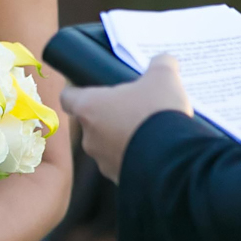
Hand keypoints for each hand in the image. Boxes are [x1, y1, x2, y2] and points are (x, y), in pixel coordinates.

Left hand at [59, 54, 193, 181]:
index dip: (77, 92)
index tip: (88, 88)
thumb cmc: (157, 112)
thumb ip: (160, 64)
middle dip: (110, 116)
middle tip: (133, 109)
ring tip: (150, 131)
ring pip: (107, 145)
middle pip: (91, 122)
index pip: (68, 98)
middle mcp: (89, 136)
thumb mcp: (163, 77)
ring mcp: (102, 161)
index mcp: (89, 108)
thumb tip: (164, 60)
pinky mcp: (119, 179)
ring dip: (122, 138)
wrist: (172, 160)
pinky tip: (156, 151)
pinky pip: (124, 164)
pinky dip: (135, 158)